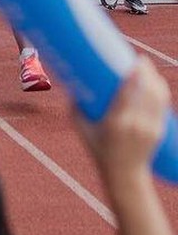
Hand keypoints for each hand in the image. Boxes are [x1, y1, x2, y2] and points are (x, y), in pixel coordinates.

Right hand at [75, 58, 170, 178]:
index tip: (135, 61)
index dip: (135, 76)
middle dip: (147, 73)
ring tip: (148, 69)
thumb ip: (75, 108)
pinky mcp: (158, 130)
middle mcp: (135, 125)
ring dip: (155, 79)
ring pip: (158, 97)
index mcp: (115, 123)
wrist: (124, 174)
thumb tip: (71, 85)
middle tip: (140, 60)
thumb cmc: (98, 150)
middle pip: (147, 92)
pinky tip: (156, 83)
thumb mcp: (82, 129)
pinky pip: (162, 106)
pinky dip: (160, 91)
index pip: (129, 95)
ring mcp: (149, 128)